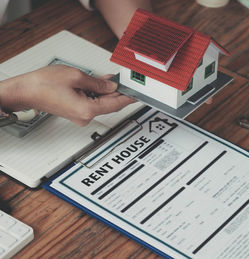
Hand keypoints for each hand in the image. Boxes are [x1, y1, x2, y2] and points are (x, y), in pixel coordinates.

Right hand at [0, 65, 134, 125]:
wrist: (25, 91)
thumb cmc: (43, 84)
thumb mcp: (77, 76)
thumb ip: (98, 82)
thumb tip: (112, 84)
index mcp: (88, 110)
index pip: (116, 104)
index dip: (129, 97)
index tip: (139, 93)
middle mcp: (85, 117)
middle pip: (110, 104)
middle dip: (117, 91)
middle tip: (125, 79)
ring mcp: (80, 116)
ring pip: (101, 103)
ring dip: (106, 91)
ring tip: (108, 78)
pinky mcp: (75, 112)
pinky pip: (92, 103)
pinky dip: (97, 94)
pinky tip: (97, 85)